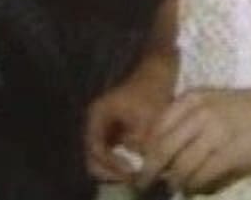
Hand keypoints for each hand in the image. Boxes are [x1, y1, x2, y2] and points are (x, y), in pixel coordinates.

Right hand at [85, 53, 176, 181]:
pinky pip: (112, 152)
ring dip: (115, 169)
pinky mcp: (115, 131)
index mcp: (97, 116)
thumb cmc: (150, 89)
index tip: (131, 172)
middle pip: (93, 157)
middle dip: (110, 171)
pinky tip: (137, 167)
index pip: (96, 149)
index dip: (111, 164)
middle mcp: (95, 123)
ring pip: (102, 157)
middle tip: (130, 179)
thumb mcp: (148, 117)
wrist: (158, 70)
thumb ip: (142, 143)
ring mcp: (104, 127)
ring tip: (134, 176)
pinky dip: (122, 162)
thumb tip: (142, 166)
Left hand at [136, 87, 250, 193]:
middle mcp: (200, 113)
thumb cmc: (242, 108)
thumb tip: (155, 149)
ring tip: (173, 187)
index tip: (140, 163)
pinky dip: (193, 186)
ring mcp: (216, 133)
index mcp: (192, 98)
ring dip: (174, 181)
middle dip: (149, 171)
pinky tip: (192, 189)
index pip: (158, 127)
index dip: (146, 150)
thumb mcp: (209, 102)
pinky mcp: (230, 154)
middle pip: (164, 148)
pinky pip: (202, 176)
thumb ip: (184, 119)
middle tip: (142, 184)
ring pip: (182, 166)